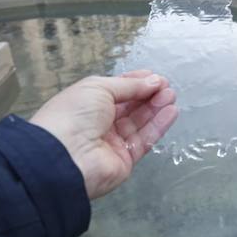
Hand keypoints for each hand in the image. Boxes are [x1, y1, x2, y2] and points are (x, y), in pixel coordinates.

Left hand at [29, 71, 178, 199]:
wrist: (65, 156)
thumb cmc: (74, 114)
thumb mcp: (99, 88)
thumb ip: (129, 85)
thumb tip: (153, 82)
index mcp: (88, 103)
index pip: (117, 91)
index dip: (136, 83)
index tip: (154, 77)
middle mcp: (100, 123)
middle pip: (130, 107)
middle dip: (148, 94)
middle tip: (166, 86)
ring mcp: (113, 142)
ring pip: (140, 122)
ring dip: (156, 108)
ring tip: (171, 96)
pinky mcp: (125, 160)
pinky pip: (145, 140)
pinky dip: (159, 126)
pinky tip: (171, 112)